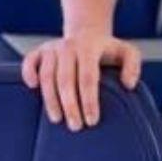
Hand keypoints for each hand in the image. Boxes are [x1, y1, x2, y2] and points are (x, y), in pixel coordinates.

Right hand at [21, 29, 141, 130]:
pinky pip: (29, 61)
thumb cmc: (107, 50)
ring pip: (47, 76)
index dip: (89, 100)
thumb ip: (133, 66)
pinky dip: (28, 73)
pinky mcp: (39, 51)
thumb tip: (129, 84)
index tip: (92, 120)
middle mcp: (69, 46)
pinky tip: (32, 88)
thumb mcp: (127, 52)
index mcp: (90, 47)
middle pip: (66, 80)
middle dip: (70, 106)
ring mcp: (53, 48)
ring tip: (57, 119)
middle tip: (75, 126)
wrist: (87, 34)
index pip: (88, 77)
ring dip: (51, 99)